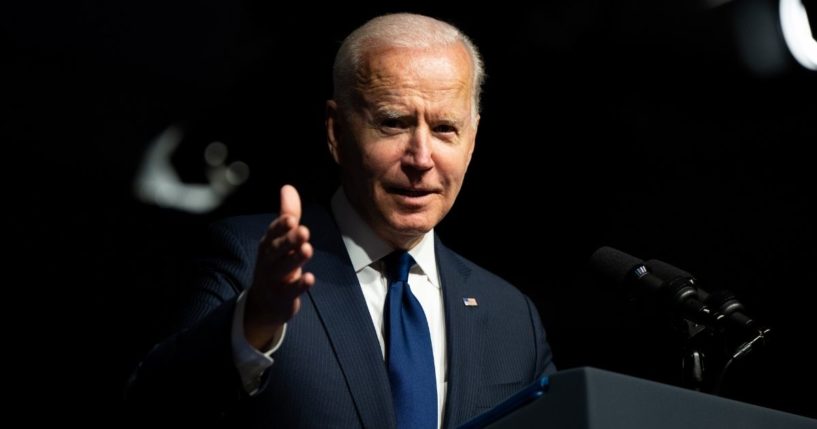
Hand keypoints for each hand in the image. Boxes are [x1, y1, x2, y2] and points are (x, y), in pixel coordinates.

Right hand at [244, 185, 314, 349]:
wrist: (264, 303)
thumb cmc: (276, 264)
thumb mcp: (280, 240)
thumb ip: (287, 214)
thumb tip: (288, 187)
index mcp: (268, 244)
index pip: (273, 233)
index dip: (281, 226)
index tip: (291, 218)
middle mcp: (268, 261)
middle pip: (277, 250)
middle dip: (289, 240)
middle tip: (303, 230)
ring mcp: (273, 280)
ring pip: (283, 269)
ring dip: (295, 259)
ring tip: (308, 249)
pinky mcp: (282, 298)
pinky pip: (290, 292)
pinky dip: (299, 286)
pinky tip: (310, 278)